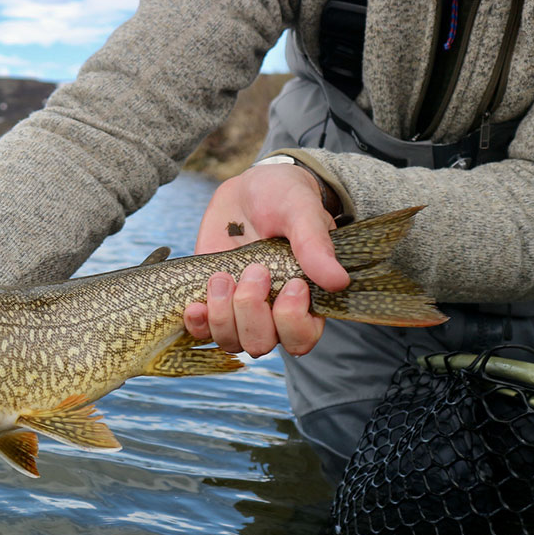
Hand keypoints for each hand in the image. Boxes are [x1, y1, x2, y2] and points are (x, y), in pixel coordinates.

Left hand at [182, 163, 349, 357]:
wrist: (249, 190)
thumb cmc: (283, 199)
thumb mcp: (301, 211)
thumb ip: (316, 245)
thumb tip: (338, 281)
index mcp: (306, 300)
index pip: (302, 338)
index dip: (292, 321)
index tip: (293, 284)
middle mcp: (273, 313)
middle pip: (260, 344)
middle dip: (252, 311)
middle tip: (255, 270)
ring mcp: (240, 310)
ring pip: (230, 341)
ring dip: (222, 314)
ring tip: (222, 276)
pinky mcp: (212, 302)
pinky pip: (201, 331)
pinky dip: (197, 322)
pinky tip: (196, 304)